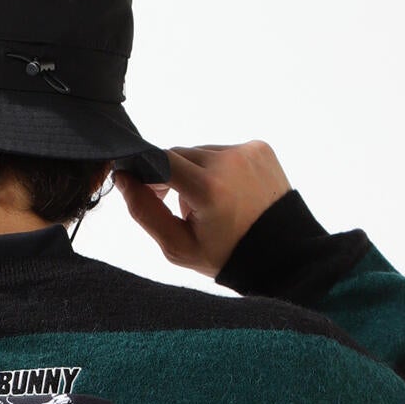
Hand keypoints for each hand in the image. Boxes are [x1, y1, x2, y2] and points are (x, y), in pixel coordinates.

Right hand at [112, 143, 291, 278]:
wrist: (281, 255)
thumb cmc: (225, 256)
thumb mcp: (178, 246)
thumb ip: (144, 212)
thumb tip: (123, 178)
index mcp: (207, 188)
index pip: (159, 160)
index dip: (147, 173)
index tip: (146, 191)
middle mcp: (228, 162)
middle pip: (179, 155)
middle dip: (173, 177)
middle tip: (181, 208)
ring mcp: (247, 152)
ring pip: (202, 152)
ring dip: (197, 172)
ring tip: (210, 204)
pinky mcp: (260, 148)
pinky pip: (225, 151)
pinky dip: (220, 168)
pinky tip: (230, 193)